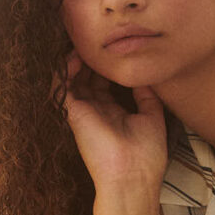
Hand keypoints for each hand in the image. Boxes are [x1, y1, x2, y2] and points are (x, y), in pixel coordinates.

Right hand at [62, 53, 168, 196]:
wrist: (133, 176)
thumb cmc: (146, 154)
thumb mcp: (153, 118)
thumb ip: (147, 96)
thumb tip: (147, 77)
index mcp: (114, 112)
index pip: (105, 83)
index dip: (107, 66)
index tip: (115, 47)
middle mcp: (96, 110)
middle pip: (87, 78)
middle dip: (91, 58)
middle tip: (98, 38)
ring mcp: (83, 111)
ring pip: (72, 79)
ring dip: (76, 60)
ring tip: (85, 42)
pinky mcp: (73, 113)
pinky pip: (61, 87)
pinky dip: (64, 70)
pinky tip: (75, 56)